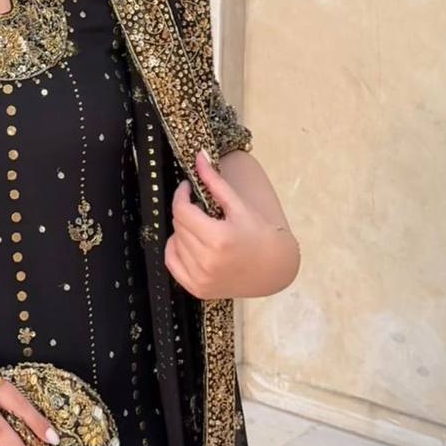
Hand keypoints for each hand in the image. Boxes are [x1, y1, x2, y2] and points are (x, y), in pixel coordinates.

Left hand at [164, 149, 299, 298]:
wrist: (273, 268)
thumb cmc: (260, 235)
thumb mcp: (240, 206)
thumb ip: (215, 182)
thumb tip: (199, 157)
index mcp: (219, 239)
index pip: (182, 211)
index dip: (181, 195)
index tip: (187, 188)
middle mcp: (207, 261)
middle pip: (178, 225)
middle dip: (185, 212)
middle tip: (201, 209)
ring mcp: (201, 278)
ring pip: (174, 242)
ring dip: (183, 230)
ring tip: (202, 228)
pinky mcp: (197, 288)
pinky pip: (172, 262)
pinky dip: (176, 249)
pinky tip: (191, 243)